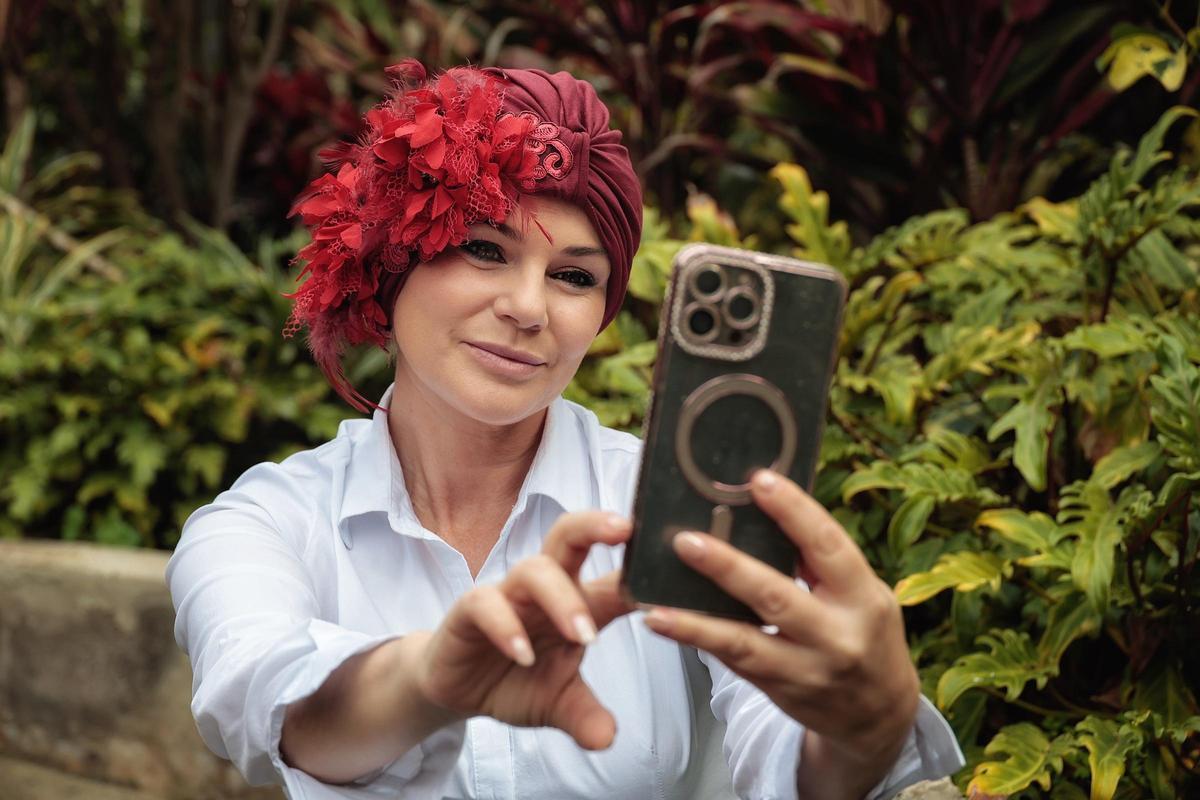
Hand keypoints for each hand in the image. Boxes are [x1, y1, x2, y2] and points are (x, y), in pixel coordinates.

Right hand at [415, 511, 633, 749]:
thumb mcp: (559, 704)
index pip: (613, 573)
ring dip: (562, 599)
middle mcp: (545, 588)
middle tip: (626, 529)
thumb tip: (608, 738)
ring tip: (583, 637)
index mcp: (577, 600)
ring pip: (534, 568)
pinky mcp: (470, 609)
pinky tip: (523, 656)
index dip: (641, 569)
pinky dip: (507, 627)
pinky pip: (487, 603)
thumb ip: (585, 714)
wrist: (458, 686)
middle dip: (596, 525)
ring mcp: (507, 594)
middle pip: (569, 535)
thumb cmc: (517, 678)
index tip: (673, 568)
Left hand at [642, 470, 918, 795]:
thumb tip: (766, 512)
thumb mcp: (863, 595)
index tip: (760, 481)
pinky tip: (664, 623)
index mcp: (864, 598)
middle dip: (728, 568)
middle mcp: (837, 637)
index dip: (794, 511)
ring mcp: (806, 670)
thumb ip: (820, 562)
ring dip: (695, 623)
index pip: (827, 546)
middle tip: (686, 542)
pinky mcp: (779, 690)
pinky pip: (732, 661)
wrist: (879, 717)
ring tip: (657, 607)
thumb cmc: (865, 634)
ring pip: (743, 643)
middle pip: (776, 596)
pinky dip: (697, 640)